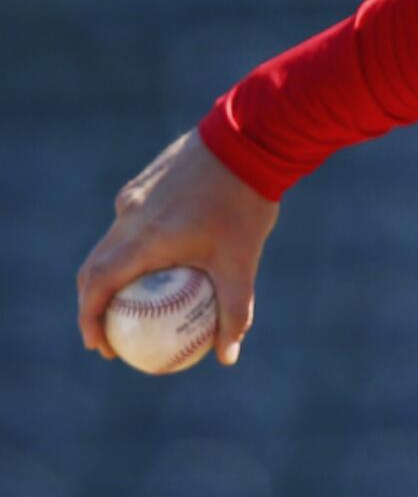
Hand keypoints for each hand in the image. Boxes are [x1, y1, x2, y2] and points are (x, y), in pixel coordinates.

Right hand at [77, 129, 279, 365]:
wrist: (249, 138)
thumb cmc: (245, 202)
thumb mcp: (242, 261)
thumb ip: (235, 311)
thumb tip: (228, 357)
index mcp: (142, 238)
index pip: (97, 285)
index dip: (89, 320)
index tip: (102, 347)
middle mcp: (129, 215)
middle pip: (95, 266)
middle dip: (94, 303)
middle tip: (112, 333)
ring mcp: (135, 194)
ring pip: (112, 242)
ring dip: (113, 273)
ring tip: (134, 300)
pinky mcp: (148, 180)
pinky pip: (131, 221)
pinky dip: (134, 247)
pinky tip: (164, 258)